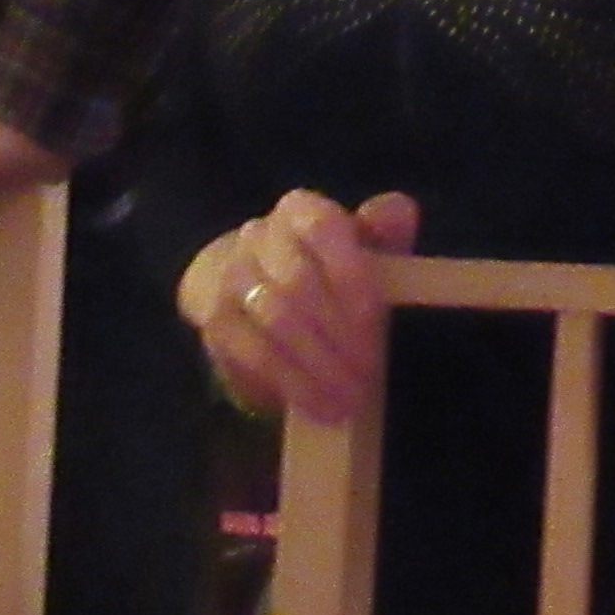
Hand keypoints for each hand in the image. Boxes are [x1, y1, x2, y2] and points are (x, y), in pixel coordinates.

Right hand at [180, 190, 418, 424]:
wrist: (251, 290)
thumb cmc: (323, 269)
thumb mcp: (362, 249)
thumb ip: (383, 231)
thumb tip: (399, 210)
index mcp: (300, 211)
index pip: (323, 230)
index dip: (351, 274)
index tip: (375, 320)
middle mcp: (258, 236)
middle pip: (297, 281)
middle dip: (338, 333)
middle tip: (368, 372)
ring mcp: (231, 277)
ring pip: (274, 320)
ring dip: (318, 364)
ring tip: (349, 397)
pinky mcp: (215, 321)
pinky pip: (252, 353)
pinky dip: (292, 382)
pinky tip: (319, 404)